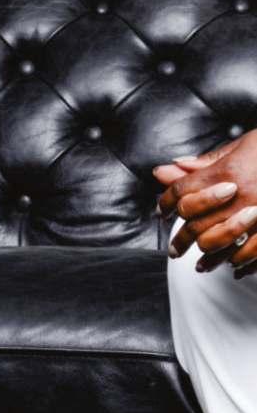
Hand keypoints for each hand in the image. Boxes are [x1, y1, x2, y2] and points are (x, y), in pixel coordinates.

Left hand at [152, 129, 256, 277]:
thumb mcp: (242, 145)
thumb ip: (206, 162)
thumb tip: (167, 169)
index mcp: (228, 172)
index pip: (183, 192)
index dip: (167, 202)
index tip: (163, 211)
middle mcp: (241, 195)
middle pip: (196, 224)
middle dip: (180, 239)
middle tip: (174, 251)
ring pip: (220, 244)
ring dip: (207, 257)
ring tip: (200, 265)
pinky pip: (252, 253)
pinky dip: (240, 263)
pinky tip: (233, 267)